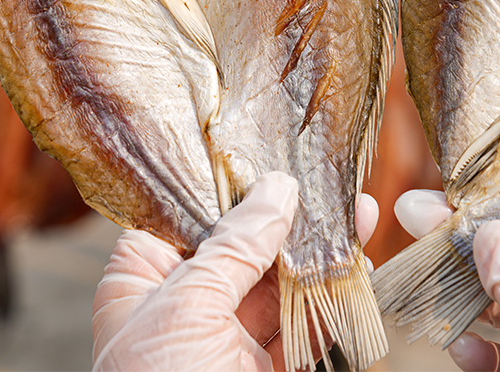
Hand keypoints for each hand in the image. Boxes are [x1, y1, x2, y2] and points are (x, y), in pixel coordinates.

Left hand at [93, 173, 378, 370]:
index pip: (183, 211)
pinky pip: (303, 321)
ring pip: (279, 278)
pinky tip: (356, 263)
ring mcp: (226, 337)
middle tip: (326, 176)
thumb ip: (234, 247)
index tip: (269, 149)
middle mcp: (185, 303)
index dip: (226, 181)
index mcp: (142, 283)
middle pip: (242, 240)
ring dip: (319, 248)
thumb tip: (277, 188)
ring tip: (356, 210)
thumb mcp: (186, 312)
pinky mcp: (264, 367)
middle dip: (288, 211)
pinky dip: (331, 295)